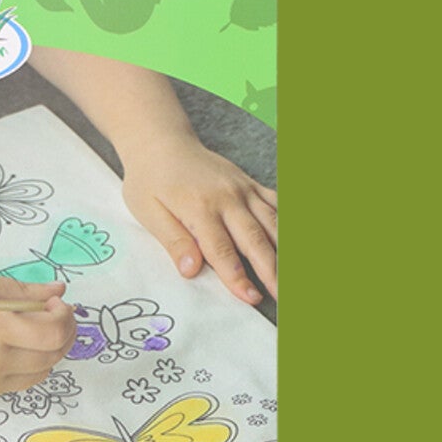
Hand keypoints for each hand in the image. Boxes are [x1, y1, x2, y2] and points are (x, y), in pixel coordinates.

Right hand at [0, 271, 76, 403]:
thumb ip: (17, 290)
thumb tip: (56, 290)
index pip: (52, 332)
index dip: (64, 317)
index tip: (56, 303)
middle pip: (51, 356)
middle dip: (62, 334)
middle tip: (53, 315)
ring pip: (38, 375)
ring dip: (46, 353)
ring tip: (32, 331)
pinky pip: (14, 385)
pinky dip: (23, 367)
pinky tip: (8, 348)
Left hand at [120, 133, 277, 303]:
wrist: (161, 143)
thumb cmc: (150, 180)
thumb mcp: (148, 212)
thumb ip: (173, 241)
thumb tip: (191, 270)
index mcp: (199, 207)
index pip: (222, 250)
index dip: (237, 277)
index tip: (251, 299)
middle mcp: (227, 197)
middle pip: (255, 239)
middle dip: (271, 271)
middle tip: (282, 296)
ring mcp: (242, 189)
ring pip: (272, 223)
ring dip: (285, 251)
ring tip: (293, 277)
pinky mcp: (249, 184)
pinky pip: (276, 203)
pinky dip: (288, 223)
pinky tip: (294, 243)